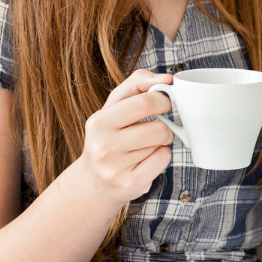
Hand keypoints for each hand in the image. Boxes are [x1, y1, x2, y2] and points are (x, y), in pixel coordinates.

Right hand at [72, 69, 175, 209]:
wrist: (94, 181)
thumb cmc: (110, 137)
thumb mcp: (114, 108)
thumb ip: (137, 85)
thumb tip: (167, 78)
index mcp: (99, 121)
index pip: (143, 102)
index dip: (162, 99)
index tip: (164, 102)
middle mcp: (103, 145)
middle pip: (158, 127)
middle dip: (167, 124)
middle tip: (161, 125)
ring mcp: (115, 167)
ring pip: (162, 144)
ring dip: (162, 142)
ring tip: (146, 145)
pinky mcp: (130, 183)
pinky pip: (163, 160)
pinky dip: (161, 157)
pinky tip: (147, 160)